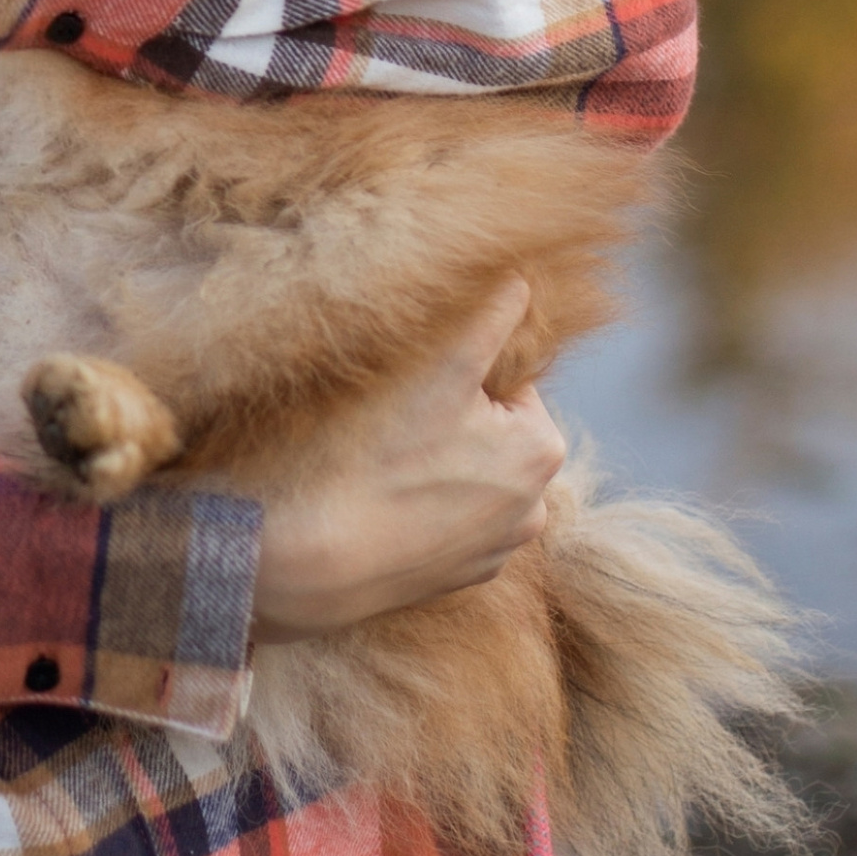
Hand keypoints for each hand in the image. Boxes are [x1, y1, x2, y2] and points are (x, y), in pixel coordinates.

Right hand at [249, 279, 565, 640]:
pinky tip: (384, 500)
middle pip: (488, 430)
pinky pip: (444, 520)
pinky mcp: (456, 578)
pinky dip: (422, 506)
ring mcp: (494, 551)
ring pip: (467, 475)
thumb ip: (492, 317)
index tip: (414, 386)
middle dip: (451, 417)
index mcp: (542, 450)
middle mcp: (534, 509)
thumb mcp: (442, 370)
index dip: (457, 372)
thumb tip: (524, 276)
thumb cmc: (378, 459)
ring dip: (436, 462)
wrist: (314, 562)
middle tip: (393, 421)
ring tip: (384, 460)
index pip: (505, 383)